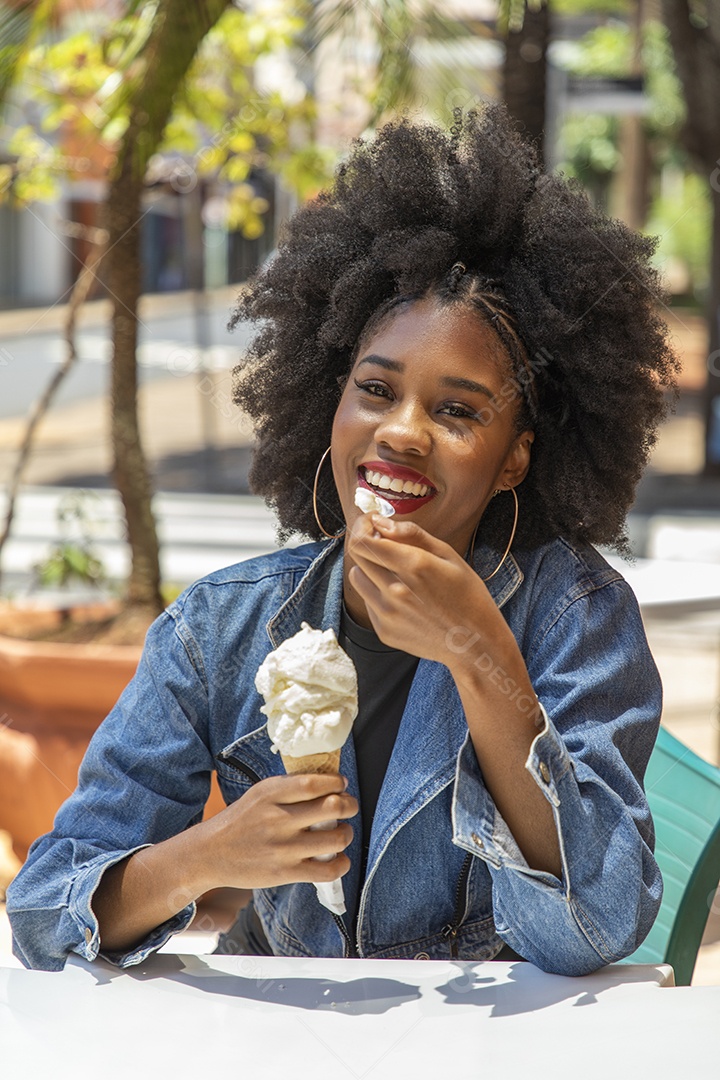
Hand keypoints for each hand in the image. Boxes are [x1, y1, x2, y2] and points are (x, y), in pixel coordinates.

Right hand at [200, 774, 357, 890]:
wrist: (210, 854)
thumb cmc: (240, 821)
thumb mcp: (259, 793)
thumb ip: (289, 787)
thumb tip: (328, 782)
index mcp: (271, 793)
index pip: (316, 782)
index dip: (337, 782)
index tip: (342, 784)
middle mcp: (278, 819)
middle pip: (333, 807)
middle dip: (349, 805)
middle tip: (347, 806)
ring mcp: (282, 848)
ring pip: (336, 838)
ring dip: (347, 834)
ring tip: (341, 832)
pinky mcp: (284, 873)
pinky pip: (327, 870)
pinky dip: (341, 864)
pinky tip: (338, 859)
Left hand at [346, 513, 507, 666]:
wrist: (475, 644)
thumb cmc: (467, 595)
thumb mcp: (448, 555)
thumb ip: (411, 534)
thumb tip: (379, 521)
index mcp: (413, 566)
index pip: (363, 541)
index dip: (362, 527)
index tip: (372, 523)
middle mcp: (394, 591)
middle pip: (357, 556)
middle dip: (366, 542)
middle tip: (383, 542)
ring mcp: (387, 614)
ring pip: (358, 578)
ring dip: (369, 568)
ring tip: (393, 570)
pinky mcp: (384, 631)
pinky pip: (368, 602)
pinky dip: (377, 593)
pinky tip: (403, 597)